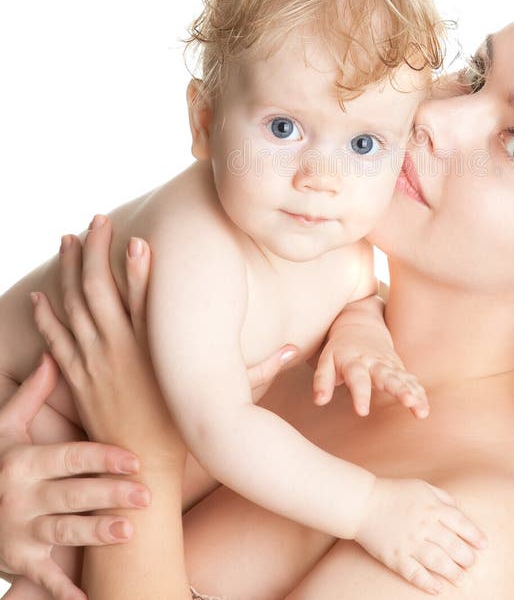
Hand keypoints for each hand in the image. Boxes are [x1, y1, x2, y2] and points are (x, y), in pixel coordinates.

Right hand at [0, 354, 148, 599]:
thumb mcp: (4, 430)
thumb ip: (31, 396)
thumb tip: (52, 355)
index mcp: (24, 461)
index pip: (69, 457)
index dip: (103, 457)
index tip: (135, 457)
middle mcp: (21, 497)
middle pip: (73, 494)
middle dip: (110, 495)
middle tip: (146, 494)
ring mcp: (18, 532)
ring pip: (63, 532)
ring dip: (96, 533)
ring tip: (129, 531)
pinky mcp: (16, 561)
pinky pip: (42, 578)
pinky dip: (63, 590)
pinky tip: (88, 598)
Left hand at [31, 216, 299, 466]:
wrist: (138, 469)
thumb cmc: (182, 431)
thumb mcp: (224, 399)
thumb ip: (259, 370)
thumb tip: (294, 349)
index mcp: (154, 353)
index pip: (144, 302)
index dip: (138, 269)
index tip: (134, 239)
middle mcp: (119, 352)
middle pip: (99, 292)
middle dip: (94, 252)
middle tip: (95, 221)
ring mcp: (93, 364)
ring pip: (73, 307)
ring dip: (67, 270)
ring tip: (66, 239)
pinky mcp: (76, 378)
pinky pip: (56, 339)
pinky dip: (46, 315)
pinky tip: (42, 293)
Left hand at [313, 318, 428, 417]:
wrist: (359, 325)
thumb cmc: (339, 350)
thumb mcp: (326, 361)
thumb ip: (322, 380)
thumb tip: (319, 401)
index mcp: (354, 361)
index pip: (357, 379)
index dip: (360, 394)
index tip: (362, 411)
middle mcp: (374, 362)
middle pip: (387, 376)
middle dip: (398, 389)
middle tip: (408, 402)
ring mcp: (388, 364)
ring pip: (402, 378)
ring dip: (412, 392)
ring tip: (420, 409)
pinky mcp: (398, 368)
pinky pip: (410, 380)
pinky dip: (418, 392)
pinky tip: (424, 408)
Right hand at [354, 478, 486, 594]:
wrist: (363, 503)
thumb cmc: (394, 493)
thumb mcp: (421, 487)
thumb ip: (442, 497)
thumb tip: (458, 509)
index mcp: (432, 507)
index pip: (460, 523)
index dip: (475, 535)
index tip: (484, 545)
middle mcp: (424, 526)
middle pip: (453, 545)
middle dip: (467, 557)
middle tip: (471, 563)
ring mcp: (410, 543)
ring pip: (438, 562)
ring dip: (453, 572)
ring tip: (461, 579)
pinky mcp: (396, 557)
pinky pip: (415, 573)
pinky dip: (428, 583)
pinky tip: (438, 588)